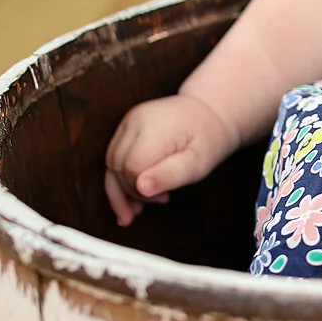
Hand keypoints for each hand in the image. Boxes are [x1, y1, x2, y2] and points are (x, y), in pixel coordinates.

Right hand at [103, 93, 239, 226]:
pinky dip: (121, 177)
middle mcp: (137, 120)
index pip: (132, 168)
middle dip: (129, 193)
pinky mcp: (127, 126)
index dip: (141, 190)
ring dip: (121, 189)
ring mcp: (129, 121)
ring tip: (138, 208)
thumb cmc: (207, 140)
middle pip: (117, 166)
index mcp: (156, 128)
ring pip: (111, 162)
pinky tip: (136, 192)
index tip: (163, 199)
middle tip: (156, 203)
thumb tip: (141, 188)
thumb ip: (171, 175)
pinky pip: (115, 156)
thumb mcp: (198, 163)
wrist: (210, 112)